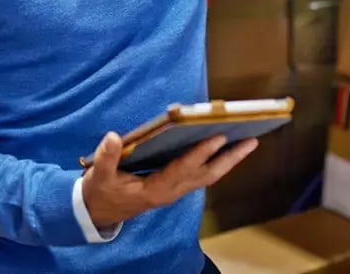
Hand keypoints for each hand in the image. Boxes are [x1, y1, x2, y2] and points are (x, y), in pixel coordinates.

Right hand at [81, 131, 257, 228]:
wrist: (98, 212)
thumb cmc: (101, 191)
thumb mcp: (99, 175)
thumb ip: (106, 157)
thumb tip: (113, 137)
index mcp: (155, 189)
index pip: (183, 169)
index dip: (200, 153)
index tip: (217, 136)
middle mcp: (171, 191)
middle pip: (207, 175)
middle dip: (230, 158)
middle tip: (251, 140)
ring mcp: (176, 190)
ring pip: (209, 175)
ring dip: (229, 159)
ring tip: (247, 141)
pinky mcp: (176, 186)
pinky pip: (202, 174)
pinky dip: (217, 161)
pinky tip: (226, 147)